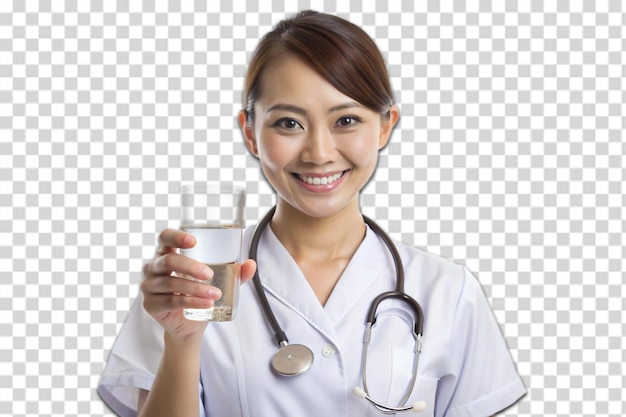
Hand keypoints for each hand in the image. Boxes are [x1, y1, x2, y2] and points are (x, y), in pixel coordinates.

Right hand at [141, 229, 255, 342]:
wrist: (189, 326)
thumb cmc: (199, 294)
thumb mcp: (218, 281)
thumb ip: (234, 273)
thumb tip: (251, 264)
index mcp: (167, 253)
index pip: (165, 237)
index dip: (177, 236)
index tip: (194, 241)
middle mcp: (154, 267)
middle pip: (169, 260)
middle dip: (191, 266)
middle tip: (210, 274)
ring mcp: (149, 286)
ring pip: (171, 282)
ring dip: (195, 288)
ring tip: (216, 293)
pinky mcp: (151, 305)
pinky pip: (171, 301)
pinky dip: (191, 302)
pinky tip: (206, 303)